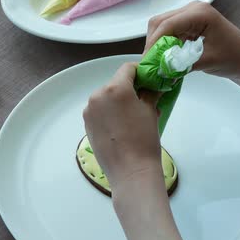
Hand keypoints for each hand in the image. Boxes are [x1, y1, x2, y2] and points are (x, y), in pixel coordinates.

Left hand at [83, 63, 163, 197]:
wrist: (131, 171)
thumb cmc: (144, 139)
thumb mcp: (151, 111)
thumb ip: (150, 92)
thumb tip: (153, 85)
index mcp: (116, 88)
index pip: (128, 68)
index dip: (140, 72)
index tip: (149, 80)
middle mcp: (98, 95)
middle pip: (116, 83)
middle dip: (129, 89)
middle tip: (144, 102)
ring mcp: (89, 110)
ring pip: (106, 97)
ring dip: (118, 101)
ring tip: (132, 118)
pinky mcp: (86, 124)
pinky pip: (100, 111)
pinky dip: (110, 113)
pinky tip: (121, 127)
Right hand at [145, 1, 239, 78]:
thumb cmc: (234, 58)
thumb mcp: (206, 62)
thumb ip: (181, 64)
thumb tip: (159, 70)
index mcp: (200, 13)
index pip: (167, 25)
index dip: (153, 44)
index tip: (147, 62)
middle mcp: (194, 8)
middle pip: (160, 22)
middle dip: (153, 43)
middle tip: (149, 64)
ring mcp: (192, 13)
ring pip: (163, 26)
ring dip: (158, 43)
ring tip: (156, 62)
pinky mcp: (192, 22)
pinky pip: (172, 30)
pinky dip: (166, 43)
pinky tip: (165, 57)